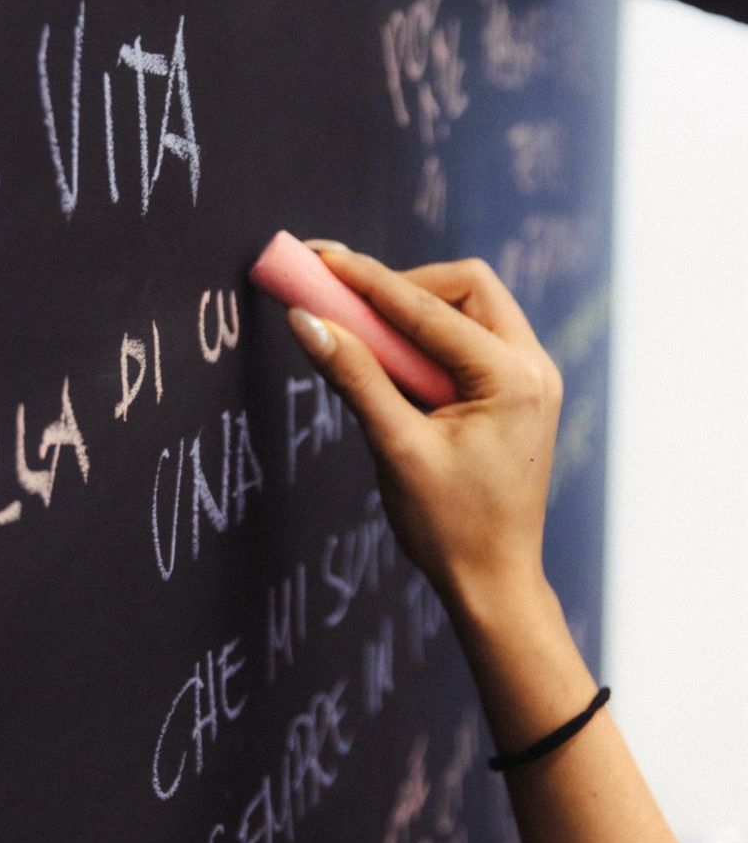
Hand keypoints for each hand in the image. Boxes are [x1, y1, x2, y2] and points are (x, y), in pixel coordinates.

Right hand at [287, 245, 561, 626]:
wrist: (492, 582)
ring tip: (365, 343)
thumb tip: (308, 321)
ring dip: (414, 315)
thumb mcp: (395, 448)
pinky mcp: (517, 394)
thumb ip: (354, 377)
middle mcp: (534, 367)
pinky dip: (429, 343)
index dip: (367, 281)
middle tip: (346, 306)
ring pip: (470, 310)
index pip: (428, 309)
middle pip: (465, 287)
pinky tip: (394, 368)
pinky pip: (471, 343)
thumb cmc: (449, 527)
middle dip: (402, 288)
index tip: (320, 260)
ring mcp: (531, 379)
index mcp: (513, 378)